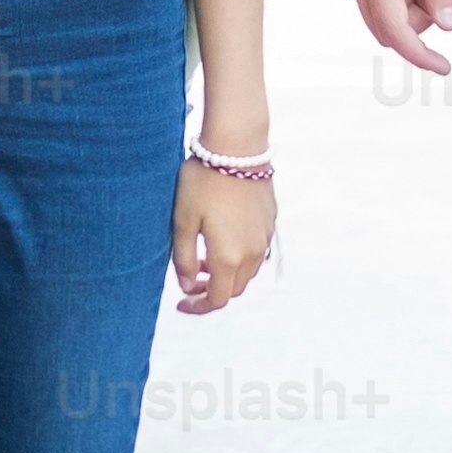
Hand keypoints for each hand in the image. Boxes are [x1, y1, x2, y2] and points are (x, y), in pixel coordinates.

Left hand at [173, 161, 275, 314]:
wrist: (237, 146)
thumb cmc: (204, 181)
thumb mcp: (183, 220)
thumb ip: (183, 258)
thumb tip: (186, 284)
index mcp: (228, 257)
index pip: (217, 300)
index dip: (198, 306)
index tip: (181, 302)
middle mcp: (252, 253)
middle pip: (233, 288)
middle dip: (211, 290)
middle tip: (189, 277)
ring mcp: (264, 237)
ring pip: (247, 271)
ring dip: (226, 273)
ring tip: (204, 255)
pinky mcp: (270, 221)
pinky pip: (256, 251)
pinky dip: (239, 256)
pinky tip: (222, 236)